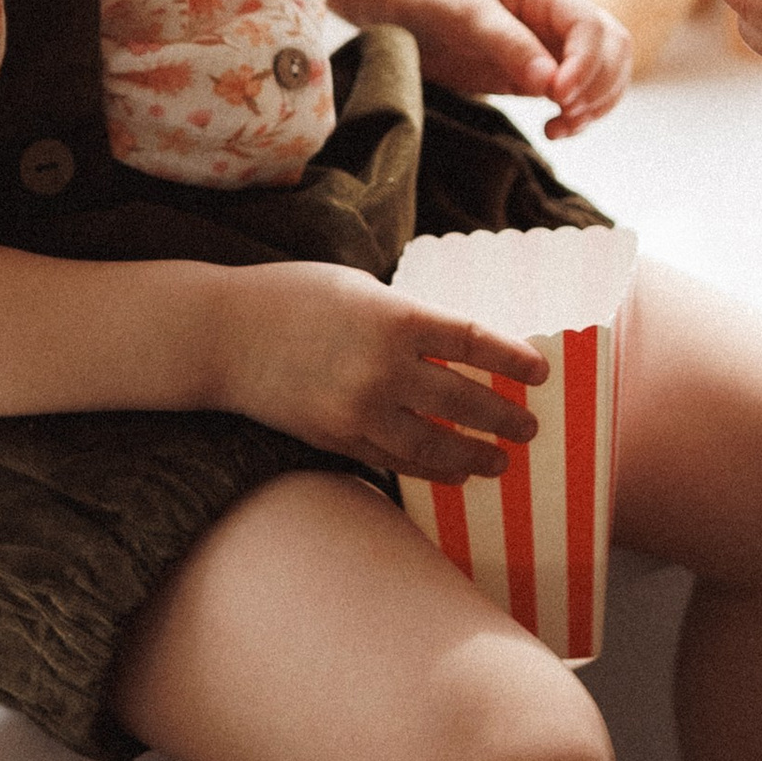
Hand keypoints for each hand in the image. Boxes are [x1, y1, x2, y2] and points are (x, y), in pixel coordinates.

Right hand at [224, 261, 548, 482]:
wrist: (222, 335)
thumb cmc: (293, 296)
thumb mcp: (360, 287)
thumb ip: (407, 318)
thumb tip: (455, 345)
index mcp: (395, 317)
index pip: (473, 342)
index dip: (512, 360)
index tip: (539, 372)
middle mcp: (383, 368)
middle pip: (462, 401)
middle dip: (503, 418)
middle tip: (529, 428)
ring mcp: (359, 409)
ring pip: (432, 445)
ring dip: (472, 457)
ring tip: (498, 462)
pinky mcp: (337, 437)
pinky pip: (394, 460)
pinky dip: (427, 469)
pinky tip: (450, 473)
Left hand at [381, 0, 631, 139]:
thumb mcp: (464, 10)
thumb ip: (507, 43)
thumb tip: (550, 82)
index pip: (592, 26)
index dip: (587, 64)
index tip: (558, 95)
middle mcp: (556, 16)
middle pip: (614, 49)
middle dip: (600, 86)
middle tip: (564, 111)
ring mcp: (549, 46)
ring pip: (605, 73)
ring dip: (596, 104)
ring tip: (561, 126)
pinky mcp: (535, 74)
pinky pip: (575, 95)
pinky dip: (577, 116)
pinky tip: (553, 129)